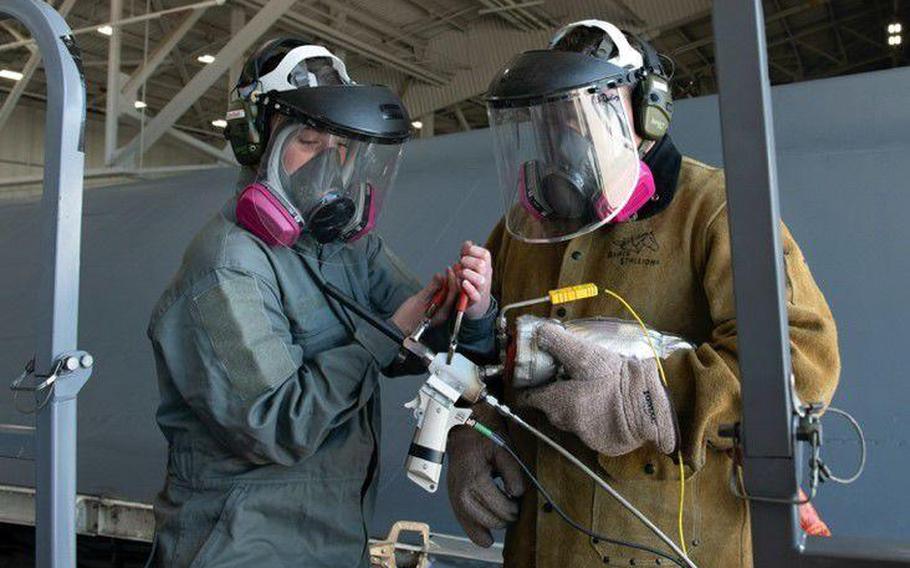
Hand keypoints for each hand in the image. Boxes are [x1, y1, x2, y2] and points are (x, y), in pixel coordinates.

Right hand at [391, 269, 457, 334]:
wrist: (400, 328)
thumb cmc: (407, 318)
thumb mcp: (419, 300)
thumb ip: (431, 288)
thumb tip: (440, 276)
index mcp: (443, 312)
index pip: (453, 294)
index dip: (452, 280)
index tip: (449, 270)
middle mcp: (445, 313)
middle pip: (454, 294)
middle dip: (454, 280)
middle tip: (453, 268)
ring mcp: (442, 311)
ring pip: (450, 295)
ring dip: (450, 282)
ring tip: (449, 271)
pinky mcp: (437, 309)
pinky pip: (445, 297)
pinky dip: (445, 287)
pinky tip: (442, 280)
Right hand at [446, 406, 525, 547]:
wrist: (462, 432)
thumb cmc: (483, 438)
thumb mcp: (504, 450)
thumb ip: (513, 473)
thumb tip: (518, 494)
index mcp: (475, 479)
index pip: (500, 508)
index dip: (514, 509)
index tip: (519, 502)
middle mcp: (462, 492)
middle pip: (490, 520)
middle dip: (506, 518)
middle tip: (514, 509)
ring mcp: (455, 497)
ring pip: (476, 527)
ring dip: (493, 525)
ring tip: (503, 517)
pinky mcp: (453, 499)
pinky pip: (464, 523)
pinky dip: (475, 532)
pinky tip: (486, 536)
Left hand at [458, 241, 492, 319]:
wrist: (478, 304)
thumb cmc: (472, 282)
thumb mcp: (470, 266)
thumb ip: (467, 254)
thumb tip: (467, 243)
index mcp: (486, 266)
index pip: (485, 254)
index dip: (474, 250)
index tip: (464, 252)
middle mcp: (486, 277)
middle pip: (481, 265)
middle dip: (468, 262)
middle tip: (461, 263)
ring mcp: (482, 289)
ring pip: (480, 280)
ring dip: (467, 274)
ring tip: (460, 274)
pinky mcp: (476, 300)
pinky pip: (475, 294)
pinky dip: (469, 288)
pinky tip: (463, 283)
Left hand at [516, 322, 678, 455]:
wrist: (649, 406)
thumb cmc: (615, 378)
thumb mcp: (585, 354)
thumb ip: (558, 342)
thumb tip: (538, 332)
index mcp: (556, 402)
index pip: (528, 400)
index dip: (528, 388)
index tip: (531, 381)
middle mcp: (566, 423)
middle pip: (550, 409)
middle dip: (555, 396)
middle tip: (568, 379)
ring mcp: (584, 437)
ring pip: (571, 420)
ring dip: (576, 407)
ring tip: (592, 390)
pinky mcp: (602, 445)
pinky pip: (592, 431)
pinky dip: (596, 419)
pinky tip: (607, 405)